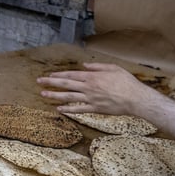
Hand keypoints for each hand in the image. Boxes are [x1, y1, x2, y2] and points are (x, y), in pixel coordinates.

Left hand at [37, 63, 151, 114]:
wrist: (135, 99)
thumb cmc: (127, 82)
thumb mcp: (113, 68)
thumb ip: (97, 67)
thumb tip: (84, 66)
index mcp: (92, 77)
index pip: (71, 75)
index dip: (59, 75)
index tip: (50, 75)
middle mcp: (89, 87)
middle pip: (66, 84)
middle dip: (51, 82)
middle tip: (39, 82)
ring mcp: (90, 99)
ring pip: (69, 97)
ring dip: (55, 95)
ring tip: (43, 94)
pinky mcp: (95, 109)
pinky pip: (78, 109)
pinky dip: (68, 109)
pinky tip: (59, 109)